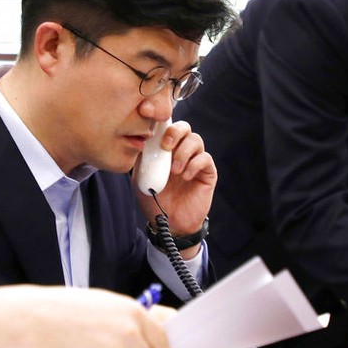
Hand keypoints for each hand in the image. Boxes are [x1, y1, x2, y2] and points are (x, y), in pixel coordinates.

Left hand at [134, 120, 214, 255]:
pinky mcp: (207, 172)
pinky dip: (194, 165)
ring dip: (184, 152)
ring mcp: (195, 160)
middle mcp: (181, 151)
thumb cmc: (154, 201)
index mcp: (165, 150)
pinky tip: (185, 177)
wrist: (168, 223)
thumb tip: (140, 140)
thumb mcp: (140, 178)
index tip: (153, 133)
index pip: (167, 127)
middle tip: (166, 147)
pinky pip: (205, 158)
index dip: (162, 124)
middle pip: (184, 127)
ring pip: (196, 140)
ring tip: (175, 171)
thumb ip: (141, 160)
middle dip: (175, 133)